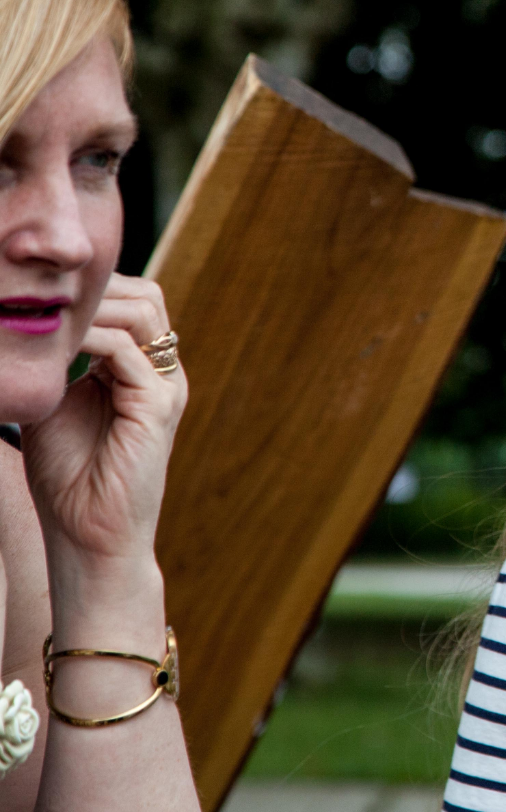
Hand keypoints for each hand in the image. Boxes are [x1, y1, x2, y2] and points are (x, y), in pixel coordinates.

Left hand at [19, 274, 185, 572]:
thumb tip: (27, 322)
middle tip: (47, 296)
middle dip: (98, 287)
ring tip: (50, 318)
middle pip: (146, 296)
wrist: (87, 532)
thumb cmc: (68, 476)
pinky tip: (57, 349)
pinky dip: (91, 340)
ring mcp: (165, 388)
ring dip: (94, 307)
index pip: (130, 302)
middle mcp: (160, 373)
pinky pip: (130, 352)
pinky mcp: (160, 407)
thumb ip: (56, 363)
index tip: (40, 292)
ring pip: (144, 312)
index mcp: (139, 371)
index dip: (92, 290)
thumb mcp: (54, 402)